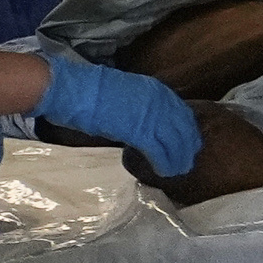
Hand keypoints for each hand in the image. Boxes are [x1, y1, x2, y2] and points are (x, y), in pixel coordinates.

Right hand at [38, 48, 204, 179]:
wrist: (74, 90)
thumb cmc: (89, 91)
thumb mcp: (124, 93)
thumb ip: (139, 105)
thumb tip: (142, 121)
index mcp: (156, 90)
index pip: (182, 114)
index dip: (187, 131)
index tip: (187, 143)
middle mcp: (160, 102)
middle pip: (184, 129)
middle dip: (187, 147)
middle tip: (186, 161)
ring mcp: (152, 116)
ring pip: (176, 142)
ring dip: (178, 159)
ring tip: (178, 170)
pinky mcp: (140, 132)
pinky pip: (159, 151)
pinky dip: (164, 163)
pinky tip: (164, 171)